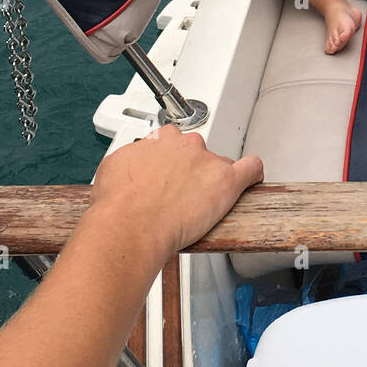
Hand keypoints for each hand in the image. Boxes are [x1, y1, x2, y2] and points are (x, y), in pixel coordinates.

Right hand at [90, 124, 262, 258]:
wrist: (129, 226)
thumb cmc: (118, 205)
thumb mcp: (113, 168)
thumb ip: (132, 158)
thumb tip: (134, 162)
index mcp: (162, 140)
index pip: (174, 141)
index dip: (172, 159)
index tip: (169, 171)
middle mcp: (187, 145)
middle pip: (198, 153)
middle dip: (191, 170)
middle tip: (180, 194)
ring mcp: (208, 162)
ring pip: (220, 165)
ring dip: (214, 180)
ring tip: (203, 202)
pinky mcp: (226, 181)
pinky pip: (250, 169)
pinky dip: (253, 174)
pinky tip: (251, 182)